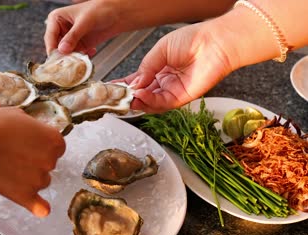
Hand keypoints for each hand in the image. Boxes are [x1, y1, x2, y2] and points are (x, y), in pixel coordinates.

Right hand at [0, 107, 65, 216]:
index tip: (30, 143)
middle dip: (35, 159)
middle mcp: (51, 161)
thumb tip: (35, 130)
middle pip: (49, 163)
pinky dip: (39, 207)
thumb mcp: (17, 114)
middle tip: (14, 152)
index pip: (57, 146)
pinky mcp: (25, 195)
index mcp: (54, 139)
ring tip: (9, 167)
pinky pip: (39, 206)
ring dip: (29, 177)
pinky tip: (41, 209)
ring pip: (41, 181)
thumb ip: (33, 125)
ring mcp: (39, 179)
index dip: (43, 144)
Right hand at [44, 1, 121, 55]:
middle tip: (69, 62)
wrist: (116, 14)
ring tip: (82, 58)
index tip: (56, 59)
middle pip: (56, 48)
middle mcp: (60, 30)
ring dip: (73, 58)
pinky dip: (81, 58)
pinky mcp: (78, 46)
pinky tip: (91, 52)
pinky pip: (75, 56)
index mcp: (56, 18)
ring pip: (65, 54)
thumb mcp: (85, 22)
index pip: (50, 36)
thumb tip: (62, 49)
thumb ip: (73, 36)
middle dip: (63, 56)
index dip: (52, 48)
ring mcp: (69, 39)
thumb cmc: (99, 10)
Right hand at [117, 23, 234, 112]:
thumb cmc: (193, 39)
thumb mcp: (160, 49)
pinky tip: (140, 95)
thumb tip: (133, 84)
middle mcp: (164, 82)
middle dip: (128, 96)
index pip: (137, 81)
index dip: (124, 85)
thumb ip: (145, 67)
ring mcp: (172, 91)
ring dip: (137, 101)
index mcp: (158, 68)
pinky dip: (149, 101)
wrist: (215, 42)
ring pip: (150, 102)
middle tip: (115, 97)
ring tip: (127, 97)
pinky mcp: (181, 98)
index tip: (111, 88)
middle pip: (142, 94)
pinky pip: (161, 104)